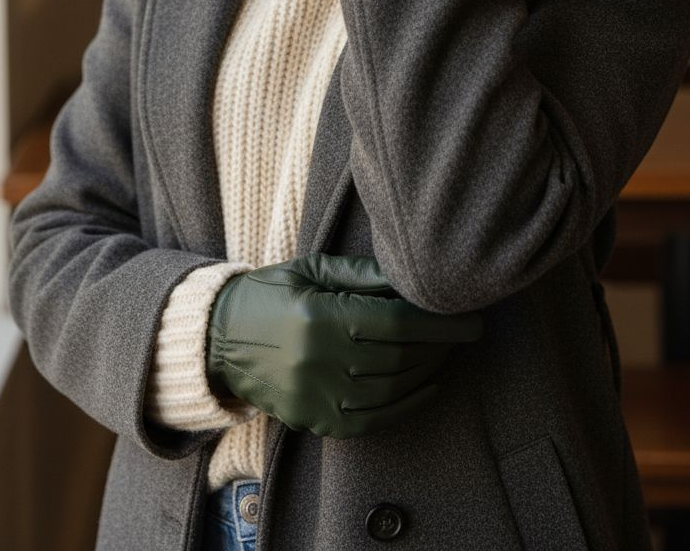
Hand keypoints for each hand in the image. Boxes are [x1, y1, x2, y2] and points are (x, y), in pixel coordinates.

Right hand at [206, 253, 483, 439]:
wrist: (218, 340)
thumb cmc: (270, 295)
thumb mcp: (310, 269)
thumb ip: (360, 274)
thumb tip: (410, 275)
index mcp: (319, 316)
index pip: (396, 322)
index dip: (439, 322)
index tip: (471, 317)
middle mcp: (319, 360)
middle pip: (399, 357)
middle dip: (441, 345)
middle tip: (464, 330)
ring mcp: (316, 397)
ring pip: (391, 389)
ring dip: (428, 371)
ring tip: (446, 351)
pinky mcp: (315, 420)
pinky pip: (373, 420)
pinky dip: (407, 405)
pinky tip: (426, 386)